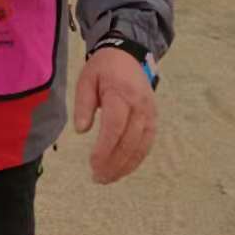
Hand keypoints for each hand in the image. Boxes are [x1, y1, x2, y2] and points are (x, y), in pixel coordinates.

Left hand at [73, 47, 156, 183]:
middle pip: (129, 141)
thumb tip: (81, 131)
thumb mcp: (86, 80)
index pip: (115, 126)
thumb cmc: (103, 69)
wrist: (127, 55)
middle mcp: (139, 105)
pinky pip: (147, 144)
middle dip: (113, 163)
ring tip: (107, 178)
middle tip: (97, 177)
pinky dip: (136, 159)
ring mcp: (150, 113)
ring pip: (140, 146)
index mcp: (121, 93)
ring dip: (125, 166)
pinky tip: (122, 169)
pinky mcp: (153, 118)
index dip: (104, 148)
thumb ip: (83, 104)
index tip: (92, 164)